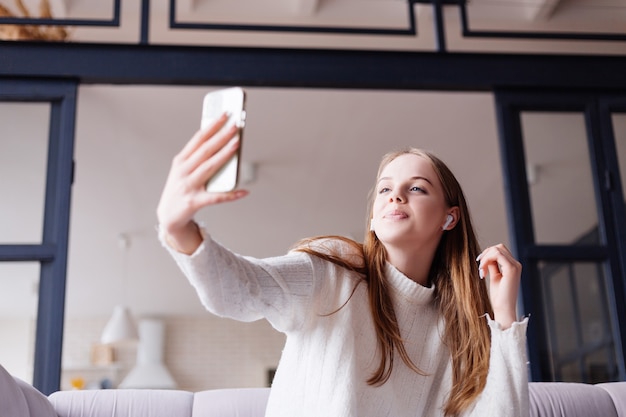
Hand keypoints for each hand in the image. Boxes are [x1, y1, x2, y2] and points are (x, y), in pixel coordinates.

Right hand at [156, 113, 248, 252]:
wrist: (168, 216)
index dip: (212, 126)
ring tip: (236, 145)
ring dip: (223, 155)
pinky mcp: (194, 202)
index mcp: (181, 161)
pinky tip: (243, 191)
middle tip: (235, 126)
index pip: (198, 139)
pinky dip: (230, 194)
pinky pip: (215, 197)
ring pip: (208, 168)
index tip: (224, 115)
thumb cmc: (181, 189)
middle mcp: (183, 171)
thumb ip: (200, 158)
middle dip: (221, 136)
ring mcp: (188, 186)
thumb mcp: (185, 170)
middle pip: (205, 150)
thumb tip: (223, 143)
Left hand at [476, 244, 521, 328]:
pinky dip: (486, 260)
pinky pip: (497, 255)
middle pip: (498, 247)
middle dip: (486, 254)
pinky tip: (483, 271)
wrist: (503, 309)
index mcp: (513, 266)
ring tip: (481, 271)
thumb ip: (492, 266)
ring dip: (485, 258)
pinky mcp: (511, 269)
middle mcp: (516, 264)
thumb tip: (487, 257)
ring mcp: (515, 266)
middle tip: (480, 268)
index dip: (487, 254)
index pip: (500, 251)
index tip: (480, 266)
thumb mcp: (494, 277)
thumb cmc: (499, 296)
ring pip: (497, 249)